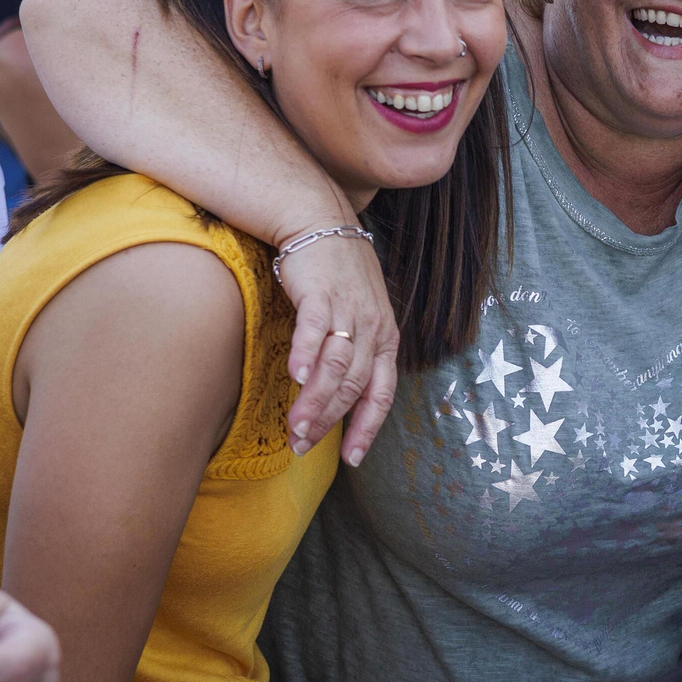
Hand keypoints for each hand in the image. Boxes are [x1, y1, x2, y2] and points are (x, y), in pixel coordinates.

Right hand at [278, 228, 400, 466]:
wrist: (320, 223)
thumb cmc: (337, 277)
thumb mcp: (357, 318)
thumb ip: (352, 355)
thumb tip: (334, 398)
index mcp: (386, 338)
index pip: (381, 392)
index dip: (367, 428)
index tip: (352, 459)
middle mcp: (373, 327)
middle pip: (354, 385)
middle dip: (330, 421)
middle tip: (303, 445)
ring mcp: (349, 310)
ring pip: (336, 365)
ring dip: (315, 401)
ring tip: (295, 427)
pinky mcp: (322, 292)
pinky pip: (316, 329)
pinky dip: (307, 355)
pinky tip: (296, 377)